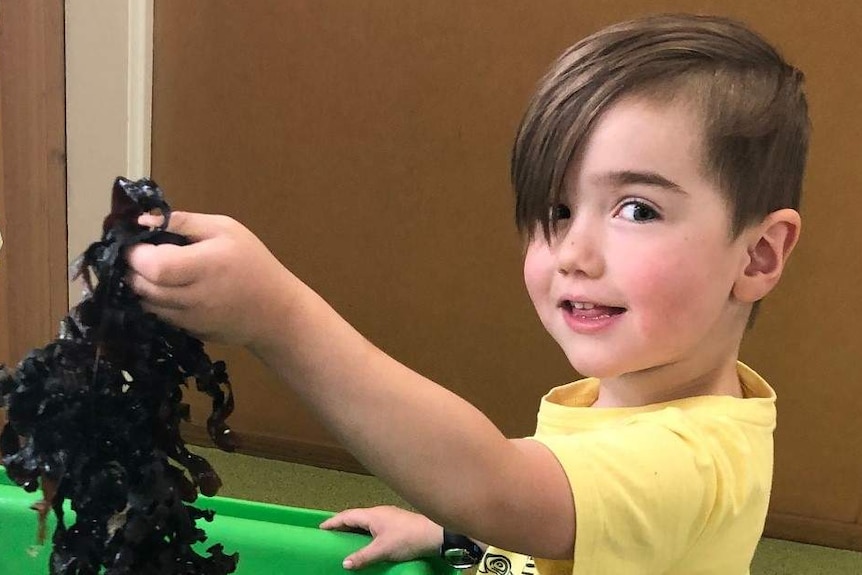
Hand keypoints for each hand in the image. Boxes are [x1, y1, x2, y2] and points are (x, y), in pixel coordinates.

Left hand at [126, 211, 293, 346]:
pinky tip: (170, 289)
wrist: (275, 311)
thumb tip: (144, 220)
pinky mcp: (190, 332)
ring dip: (142, 287)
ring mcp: (190, 319)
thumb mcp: (226, 229)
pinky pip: (160, 316)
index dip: (136, 255)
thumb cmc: (253, 262)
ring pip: (147, 304)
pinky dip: (156, 302)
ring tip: (155, 272)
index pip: (153, 266)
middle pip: (143, 287)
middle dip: (134, 270)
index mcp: (205, 265)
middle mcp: (194, 297)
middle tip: (142, 256)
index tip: (138, 244)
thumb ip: (184, 222)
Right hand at [319, 506, 442, 569]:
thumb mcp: (383, 550)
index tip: (321, 528)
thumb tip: (345, 563)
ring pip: (365, 520)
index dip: (333, 522)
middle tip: (330, 533)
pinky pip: (374, 524)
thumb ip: (363, 556)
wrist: (434, 534)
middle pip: (355, 516)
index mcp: (372, 515)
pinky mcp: (396, 522)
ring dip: (354, 527)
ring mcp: (388, 516)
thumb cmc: (407, 538)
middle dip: (342, 524)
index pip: (347, 516)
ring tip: (345, 537)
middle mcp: (378, 512)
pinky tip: (366, 539)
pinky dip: (365, 531)